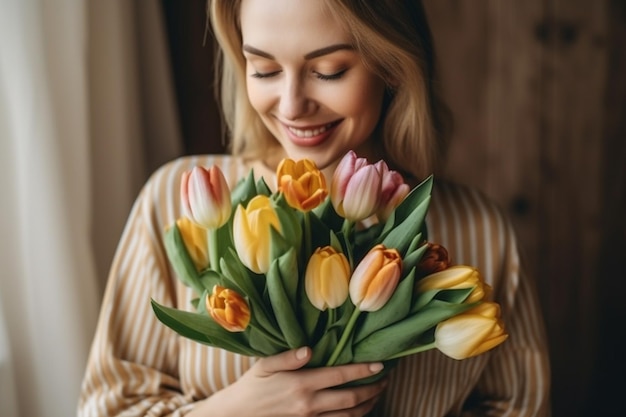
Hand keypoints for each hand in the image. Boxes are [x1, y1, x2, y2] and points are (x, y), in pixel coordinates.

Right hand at [188, 347, 386, 416]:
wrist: (238, 415)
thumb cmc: (251, 386)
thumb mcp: (265, 366)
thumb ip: (289, 357)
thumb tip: (310, 349)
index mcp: (301, 384)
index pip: (340, 375)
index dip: (363, 370)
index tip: (380, 364)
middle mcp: (309, 404)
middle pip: (351, 398)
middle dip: (373, 389)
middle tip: (385, 379)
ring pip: (349, 416)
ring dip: (368, 405)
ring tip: (377, 393)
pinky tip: (359, 409)